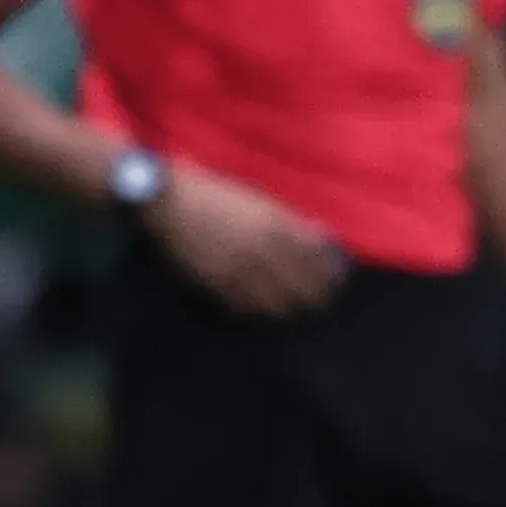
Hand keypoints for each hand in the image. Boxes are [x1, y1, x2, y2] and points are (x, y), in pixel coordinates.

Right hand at [143, 164, 345, 316]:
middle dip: (316, 297)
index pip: (316, 258)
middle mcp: (262, 250)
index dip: (331, 274)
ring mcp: (239, 270)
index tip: (337, 281)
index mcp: (275, 224)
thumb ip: (289, 220)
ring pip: (277, 303)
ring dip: (290, 310)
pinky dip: (259, 312)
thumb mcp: (258, 199)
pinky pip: (246, 308)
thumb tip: (321, 236)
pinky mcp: (216, 284)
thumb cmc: (214, 193)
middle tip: (321, 304)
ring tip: (296, 312)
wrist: (168, 202)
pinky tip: (264, 312)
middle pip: (302, 286)